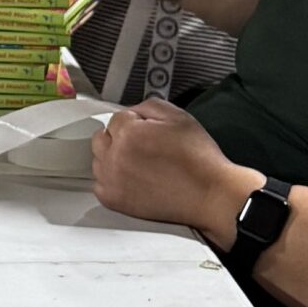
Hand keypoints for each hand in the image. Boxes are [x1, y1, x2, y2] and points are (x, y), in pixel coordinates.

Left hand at [89, 100, 257, 242]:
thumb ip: (148, 105)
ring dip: (112, 159)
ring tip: (139, 164)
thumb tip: (133, 112)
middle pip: (101, 138)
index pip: (116, 118)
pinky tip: (131, 180)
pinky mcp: (114, 200)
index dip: (135, 123)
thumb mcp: (178, 116)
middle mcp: (114, 155)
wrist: (209, 194)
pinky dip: (111, 181)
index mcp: (128, 132)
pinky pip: (99, 185)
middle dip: (118, 138)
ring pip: (98, 161)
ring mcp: (112, 179)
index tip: (147, 131)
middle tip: (141, 146)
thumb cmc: (198, 158)